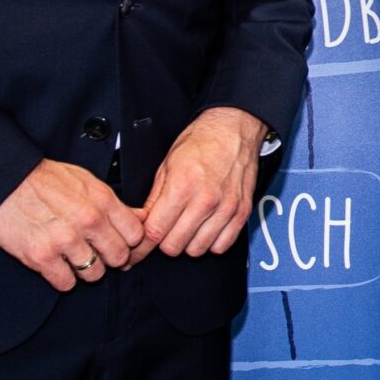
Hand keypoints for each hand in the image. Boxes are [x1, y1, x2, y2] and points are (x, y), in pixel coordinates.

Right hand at [0, 160, 145, 290]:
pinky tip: (57, 266)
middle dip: (110, 258)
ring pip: (95, 273)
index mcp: (102, 200)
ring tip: (74, 259)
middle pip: (119, 257)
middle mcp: (88, 221)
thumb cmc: (44, 179)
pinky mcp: (42, 256)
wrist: (4, 181)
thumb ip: (113, 202)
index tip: (119, 243)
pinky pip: (66, 283)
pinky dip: (63, 279)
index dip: (129, 242)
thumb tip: (140, 217)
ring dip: (86, 270)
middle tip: (97, 254)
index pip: (135, 234)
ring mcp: (65, 240)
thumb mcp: (86, 181)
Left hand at [140, 106, 267, 259]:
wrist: (233, 129)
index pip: (154, 232)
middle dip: (164, 241)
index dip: (141, 245)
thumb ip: (154, 199)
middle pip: (174, 246)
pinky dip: (211, 243)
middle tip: (164, 230)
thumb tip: (142, 223)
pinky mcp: (241, 212)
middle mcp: (205, 200)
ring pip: (197, 250)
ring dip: (188, 243)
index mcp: (181, 187)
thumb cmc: (201, 142)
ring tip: (186, 228)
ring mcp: (225, 208)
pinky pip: (222, 245)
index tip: (137, 249)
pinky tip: (205, 229)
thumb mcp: (166, 166)